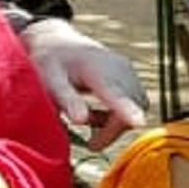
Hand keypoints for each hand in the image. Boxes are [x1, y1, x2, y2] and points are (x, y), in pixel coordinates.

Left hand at [22, 17, 149, 149]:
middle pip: (131, 106)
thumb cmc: (51, 63)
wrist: (59, 43)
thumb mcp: (50, 81)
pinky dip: (118, 116)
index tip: (138, 122)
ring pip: (136, 107)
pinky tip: (95, 116)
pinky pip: (134, 103)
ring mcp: (128, 71)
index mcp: (95, 69)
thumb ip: (67, 100)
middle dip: (113, 130)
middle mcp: (118, 68)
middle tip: (91, 144)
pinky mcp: (130, 77)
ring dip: (116, 124)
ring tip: (88, 121)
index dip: (126, 109)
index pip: (114, 91)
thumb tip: (80, 121)